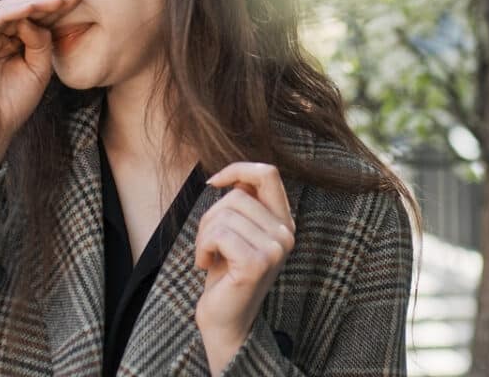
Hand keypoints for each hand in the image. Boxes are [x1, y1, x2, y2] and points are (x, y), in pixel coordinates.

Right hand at [0, 0, 83, 178]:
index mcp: (8, 42)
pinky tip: (30, 9)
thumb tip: (38, 19)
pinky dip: (8, 14)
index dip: (54, 8)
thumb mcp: (38, 70)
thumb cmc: (13, 105)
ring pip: (3, 12)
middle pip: (19, 10)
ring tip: (55, 2)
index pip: (31, 18)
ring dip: (31, 5)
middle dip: (47, 3)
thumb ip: (41, 43)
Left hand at [194, 162, 295, 372]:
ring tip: (207, 255)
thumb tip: (233, 175)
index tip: (213, 183)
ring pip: (224, 214)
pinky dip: (202, 247)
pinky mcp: (258, 263)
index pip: (268, 173)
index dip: (237, 169)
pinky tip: (205, 264)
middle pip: (237, 195)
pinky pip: (219, 234)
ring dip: (204, 235)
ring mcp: (276, 248)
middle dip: (211, 216)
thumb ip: (243, 203)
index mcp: (284, 221)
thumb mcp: (236, 231)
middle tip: (208, 244)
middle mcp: (286, 233)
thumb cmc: (225, 272)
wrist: (224, 319)